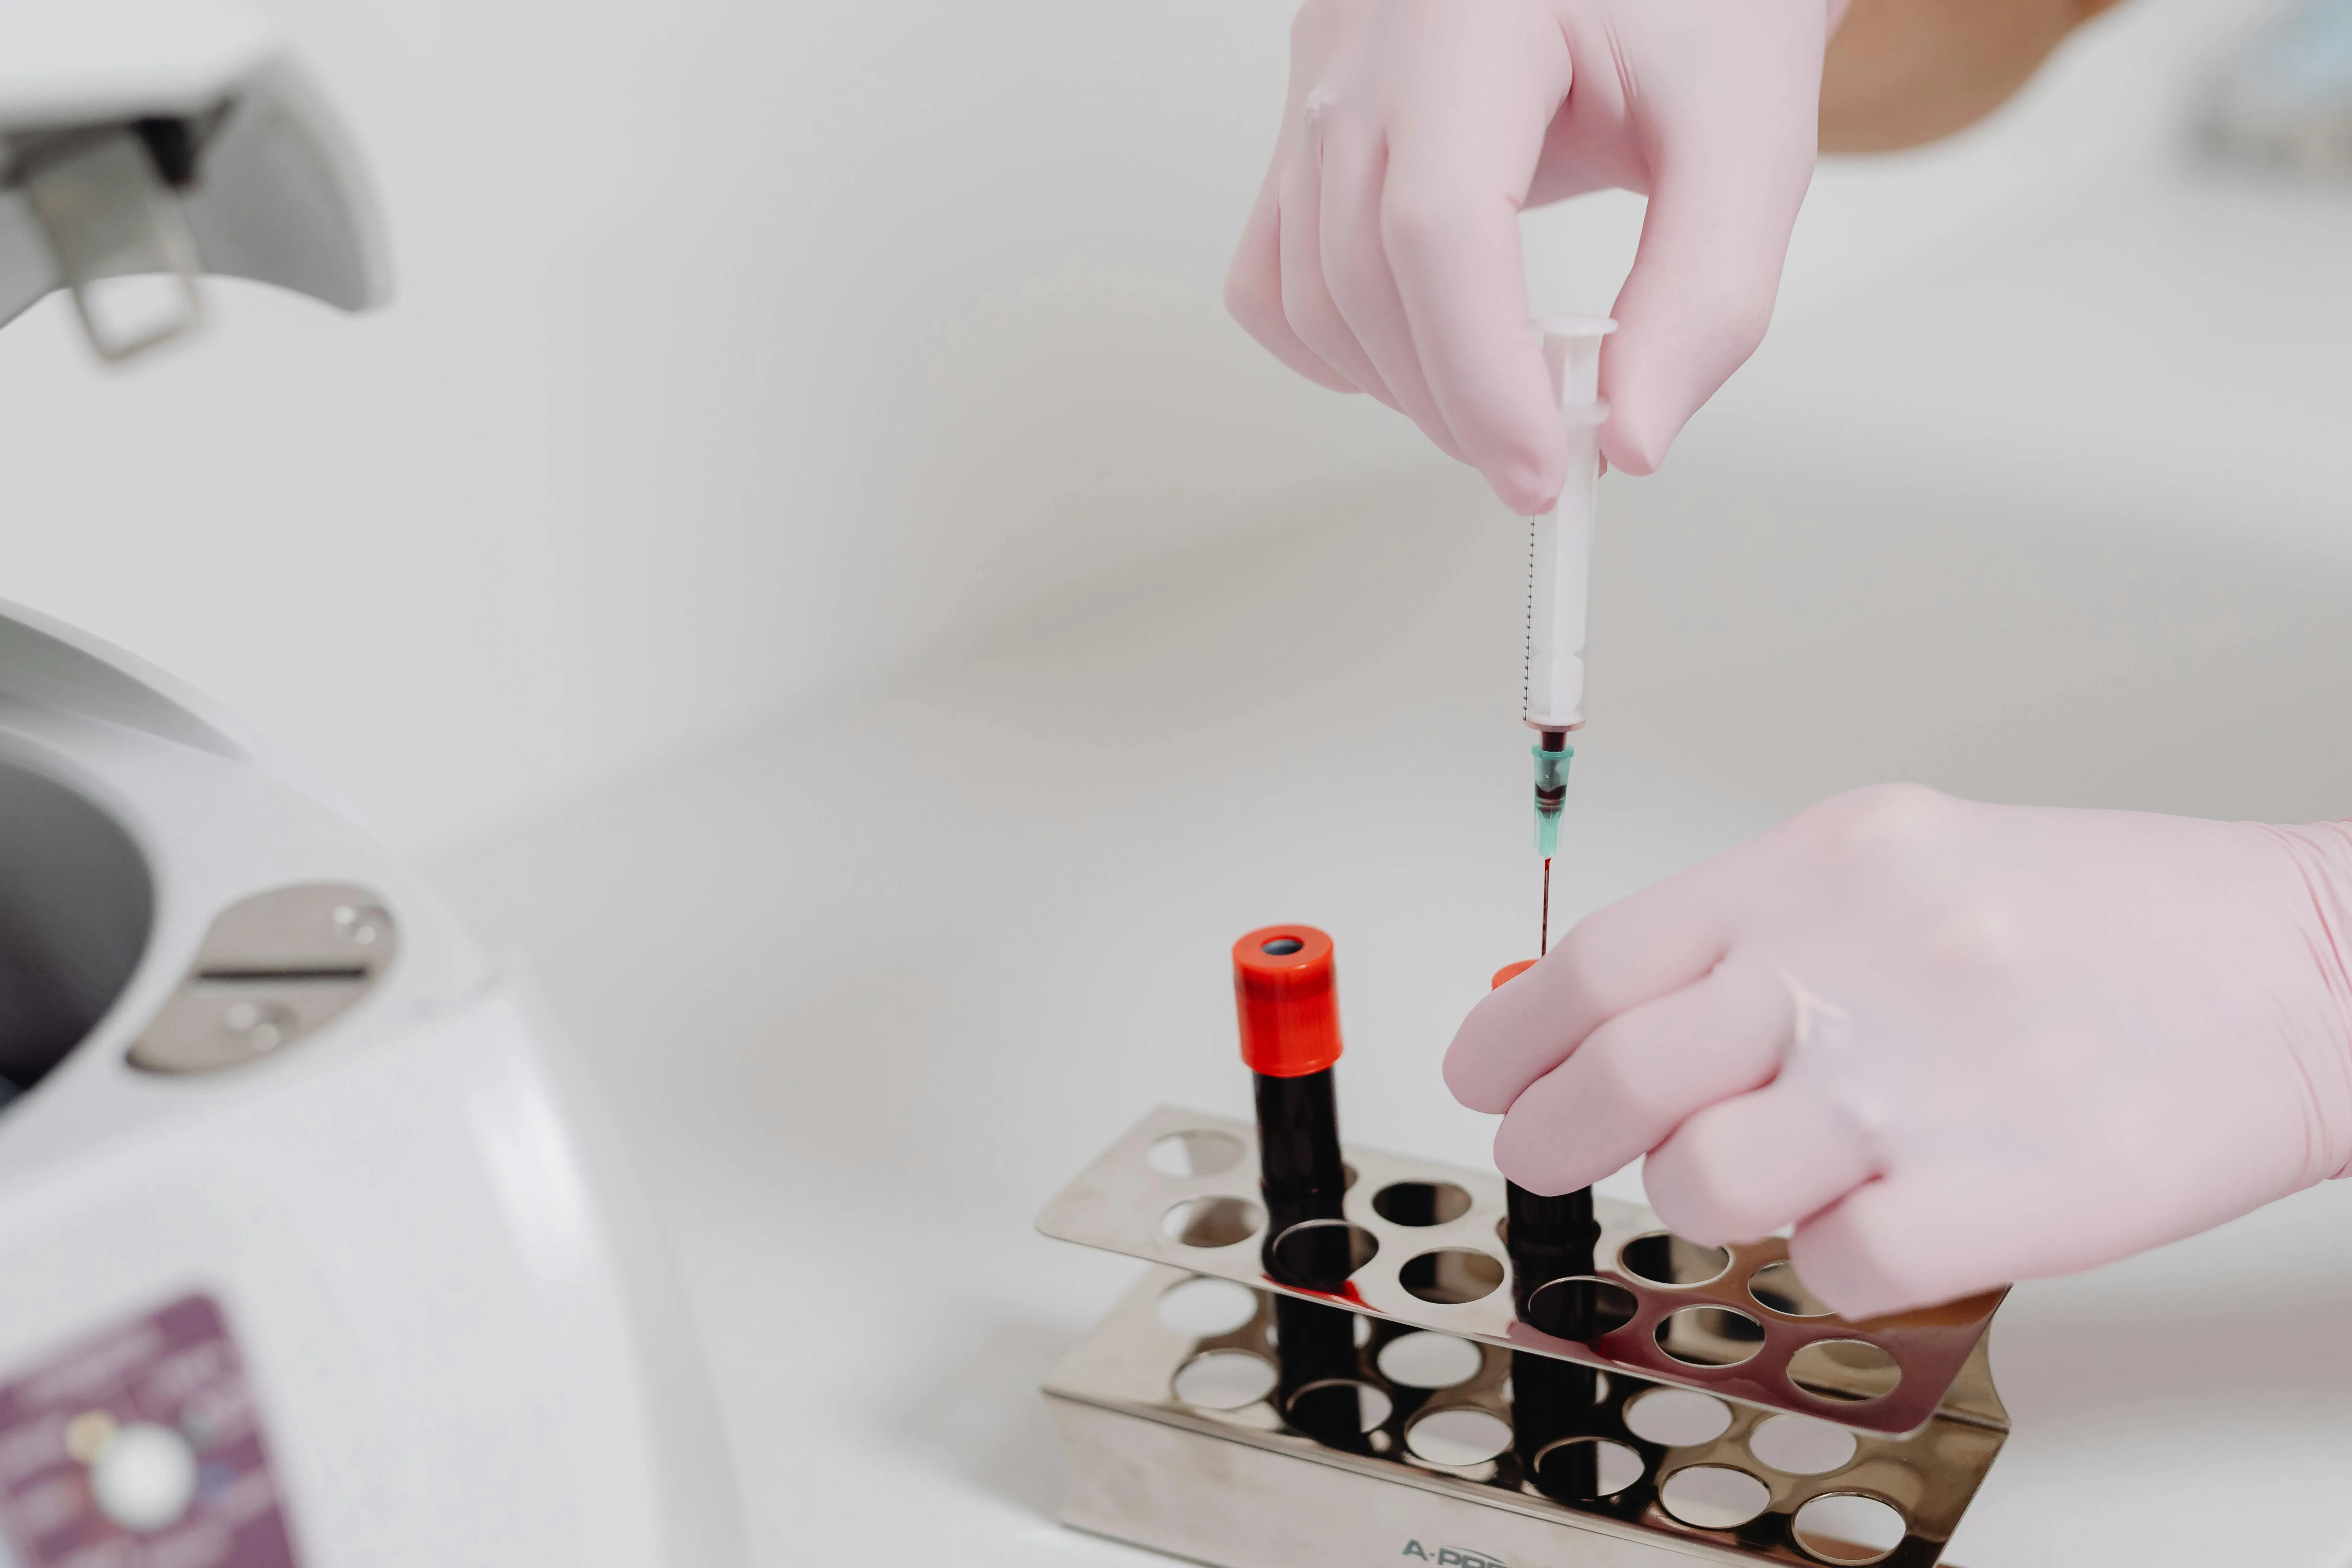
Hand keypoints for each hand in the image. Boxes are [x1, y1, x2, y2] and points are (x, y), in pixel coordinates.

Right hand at [1224, 0, 1838, 510]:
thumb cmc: (1704, 0)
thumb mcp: (1748, 130)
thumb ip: (1706, 291)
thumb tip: (1633, 437)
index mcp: (1471, 14)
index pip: (1438, 227)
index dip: (1481, 373)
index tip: (1541, 467)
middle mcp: (1369, 37)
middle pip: (1364, 269)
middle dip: (1450, 400)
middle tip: (1539, 462)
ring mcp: (1323, 76)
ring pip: (1308, 283)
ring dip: (1396, 383)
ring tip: (1493, 412)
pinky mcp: (1309, 115)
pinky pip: (1270, 263)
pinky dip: (1329, 339)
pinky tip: (1411, 359)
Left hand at [1444, 784, 2351, 1317]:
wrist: (2293, 967)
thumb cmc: (2096, 921)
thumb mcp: (1898, 866)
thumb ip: (1749, 932)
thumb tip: (1606, 1009)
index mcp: (1822, 868)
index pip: (1598, 961)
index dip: (1509, 1036)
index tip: (1484, 1076)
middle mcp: (1854, 964)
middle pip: (1617, 1075)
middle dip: (1552, 1132)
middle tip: (1547, 1152)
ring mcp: (1919, 1084)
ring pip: (1701, 1178)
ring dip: (1695, 1194)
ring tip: (1752, 1173)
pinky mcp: (1993, 1197)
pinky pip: (1826, 1263)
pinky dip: (1823, 1256)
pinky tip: (1869, 1214)